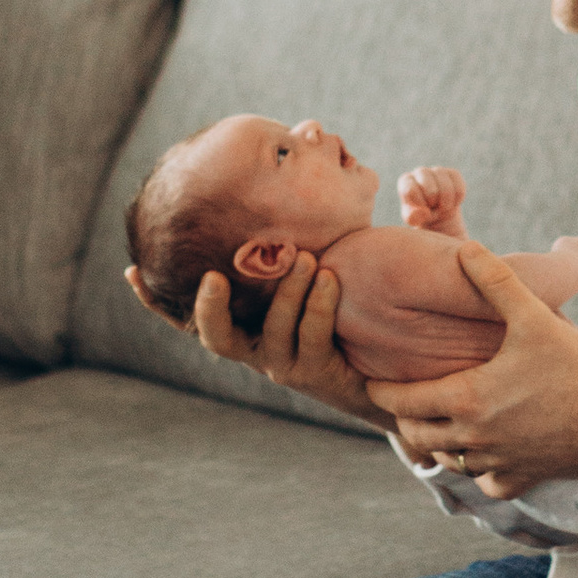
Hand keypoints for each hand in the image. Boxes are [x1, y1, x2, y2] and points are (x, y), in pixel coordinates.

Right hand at [186, 253, 388, 432]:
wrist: (374, 368)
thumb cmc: (331, 314)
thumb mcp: (301, 290)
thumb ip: (284, 263)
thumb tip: (276, 205)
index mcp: (246, 333)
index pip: (210, 326)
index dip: (203, 307)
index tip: (207, 275)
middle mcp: (258, 354)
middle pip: (222, 339)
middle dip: (216, 306)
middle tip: (219, 272)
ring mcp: (286, 366)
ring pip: (276, 329)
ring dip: (289, 291)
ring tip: (306, 259)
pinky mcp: (317, 372)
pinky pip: (313, 337)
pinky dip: (320, 305)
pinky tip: (329, 278)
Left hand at [368, 243, 577, 497]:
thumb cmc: (575, 368)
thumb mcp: (534, 318)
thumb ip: (496, 281)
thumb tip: (466, 247)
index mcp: (467, 398)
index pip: (401, 401)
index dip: (381, 390)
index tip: (373, 380)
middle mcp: (472, 437)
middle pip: (415, 434)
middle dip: (404, 416)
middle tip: (404, 397)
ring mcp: (495, 462)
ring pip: (446, 460)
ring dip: (438, 440)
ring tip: (440, 418)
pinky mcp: (519, 478)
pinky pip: (484, 482)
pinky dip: (477, 469)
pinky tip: (484, 450)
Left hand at [399, 166, 466, 232]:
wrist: (439, 214)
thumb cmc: (422, 216)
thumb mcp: (414, 220)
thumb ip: (413, 217)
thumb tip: (423, 212)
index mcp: (406, 182)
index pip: (410, 189)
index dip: (419, 204)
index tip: (423, 210)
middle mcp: (420, 172)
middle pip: (427, 183)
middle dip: (432, 200)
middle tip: (434, 207)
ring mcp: (437, 171)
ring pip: (445, 185)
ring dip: (446, 201)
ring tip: (443, 208)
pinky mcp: (453, 173)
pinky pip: (458, 186)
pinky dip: (457, 199)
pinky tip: (452, 203)